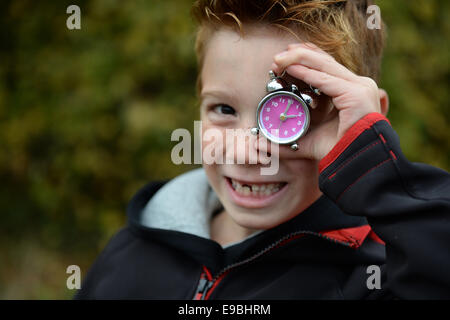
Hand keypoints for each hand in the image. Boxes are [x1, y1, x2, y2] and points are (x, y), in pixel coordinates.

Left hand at [256, 43, 386, 160]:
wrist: (355, 166)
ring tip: (278, 60)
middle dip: (298, 56)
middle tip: (276, 58)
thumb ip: (284, 141)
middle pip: (324, 62)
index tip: (283, 57)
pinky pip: (326, 80)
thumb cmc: (336, 153)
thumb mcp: (306, 142)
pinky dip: (307, 73)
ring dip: (298, 60)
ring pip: (324, 65)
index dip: (305, 59)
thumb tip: (259, 143)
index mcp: (350, 91)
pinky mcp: (356, 94)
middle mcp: (358, 85)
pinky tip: (291, 69)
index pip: (326, 66)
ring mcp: (359, 88)